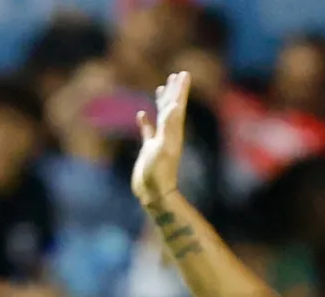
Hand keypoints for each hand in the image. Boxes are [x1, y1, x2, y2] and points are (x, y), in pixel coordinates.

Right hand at [130, 72, 190, 207]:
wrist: (154, 194)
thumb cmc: (159, 174)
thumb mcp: (163, 149)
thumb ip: (167, 128)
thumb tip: (172, 107)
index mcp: (174, 132)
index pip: (178, 106)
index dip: (180, 90)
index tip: (183, 74)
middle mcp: (169, 134)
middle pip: (172, 107)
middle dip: (174, 91)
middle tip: (177, 75)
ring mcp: (159, 141)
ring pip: (162, 116)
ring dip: (162, 102)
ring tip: (161, 88)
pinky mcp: (149, 149)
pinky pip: (148, 131)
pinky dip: (146, 121)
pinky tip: (141, 114)